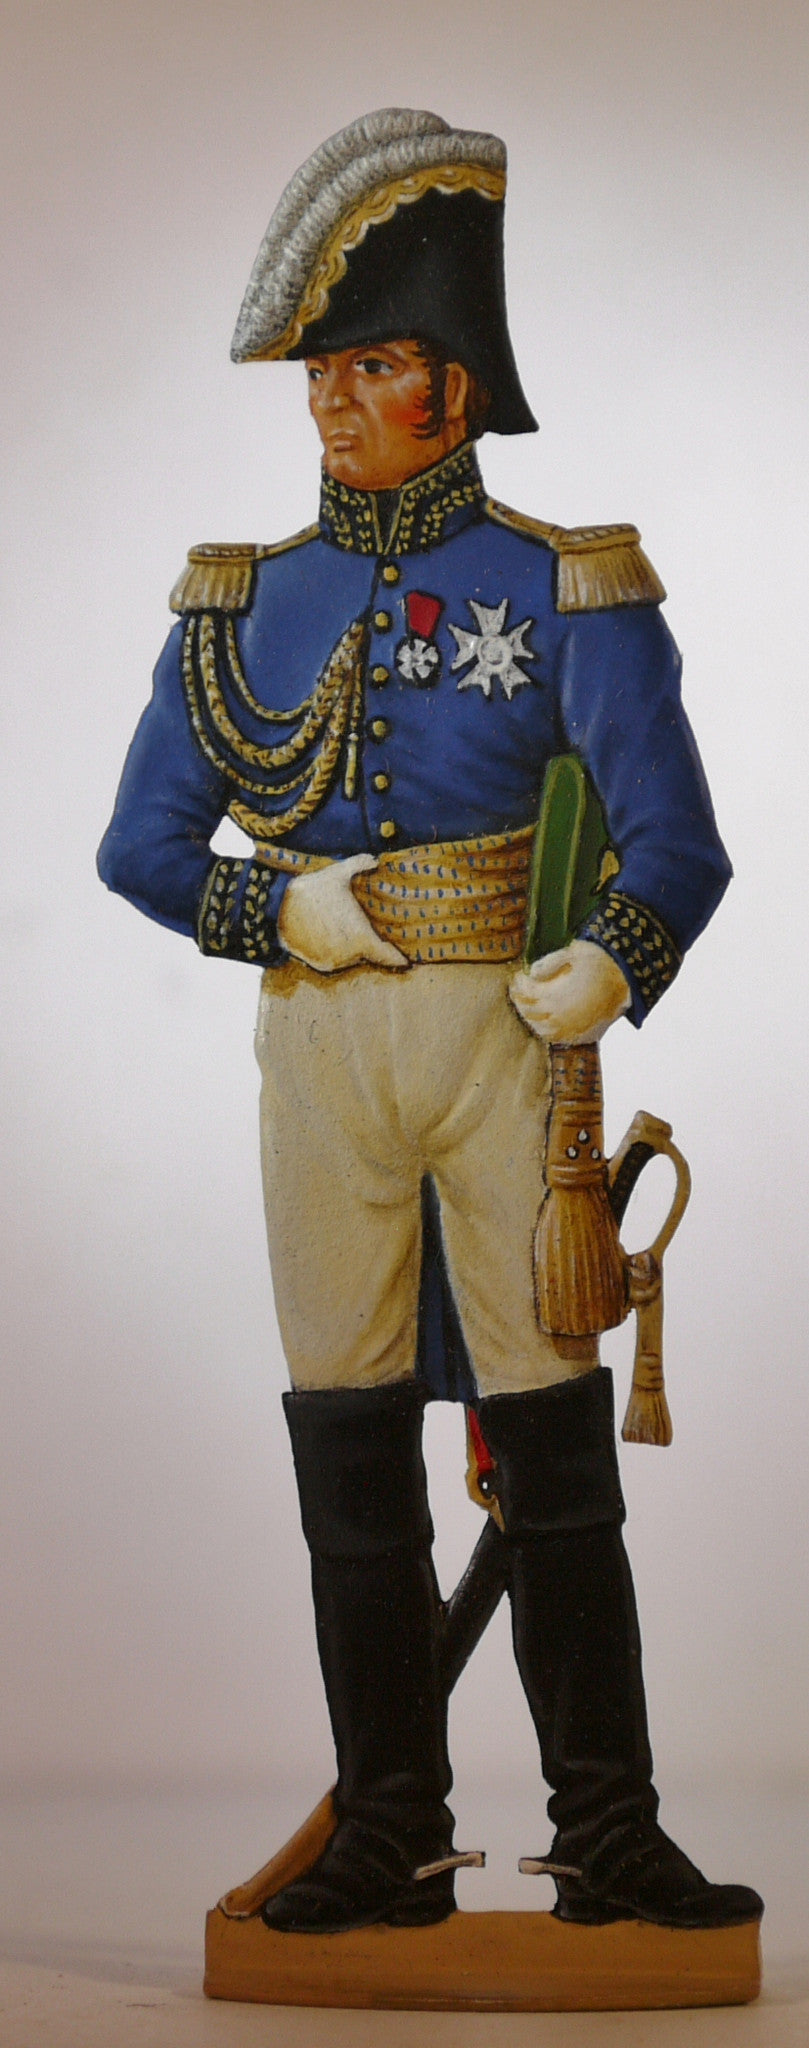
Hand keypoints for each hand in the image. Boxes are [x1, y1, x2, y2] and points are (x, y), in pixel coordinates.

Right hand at [277, 854, 408, 972]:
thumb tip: (375, 858)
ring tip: (347, 932)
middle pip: (368, 954)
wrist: (277, 909)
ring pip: (351, 957)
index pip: (388, 957)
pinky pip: (335, 959)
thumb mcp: (338, 874)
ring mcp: (334, 962)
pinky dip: (336, 951)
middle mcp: (350, 956)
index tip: (406, 958)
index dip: (397, 957)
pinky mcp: (319, 964)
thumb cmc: (313, 891)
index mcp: (362, 938)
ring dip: (352, 948)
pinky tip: (332, 936)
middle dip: (369, 944)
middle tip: (369, 932)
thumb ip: (359, 864)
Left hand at [509, 939, 629, 1041]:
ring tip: (528, 1007)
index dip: (519, 984)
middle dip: (520, 1001)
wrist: (631, 977)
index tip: (517, 976)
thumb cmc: (602, 960)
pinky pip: (561, 1039)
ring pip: (542, 1030)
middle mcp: (561, 1017)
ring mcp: (574, 1029)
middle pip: (530, 1013)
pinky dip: (549, 1032)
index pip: (527, 994)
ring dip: (531, 1019)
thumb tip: (533, 972)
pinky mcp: (586, 1035)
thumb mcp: (575, 951)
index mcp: (556, 996)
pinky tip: (546, 1022)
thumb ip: (550, 962)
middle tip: (517, 991)